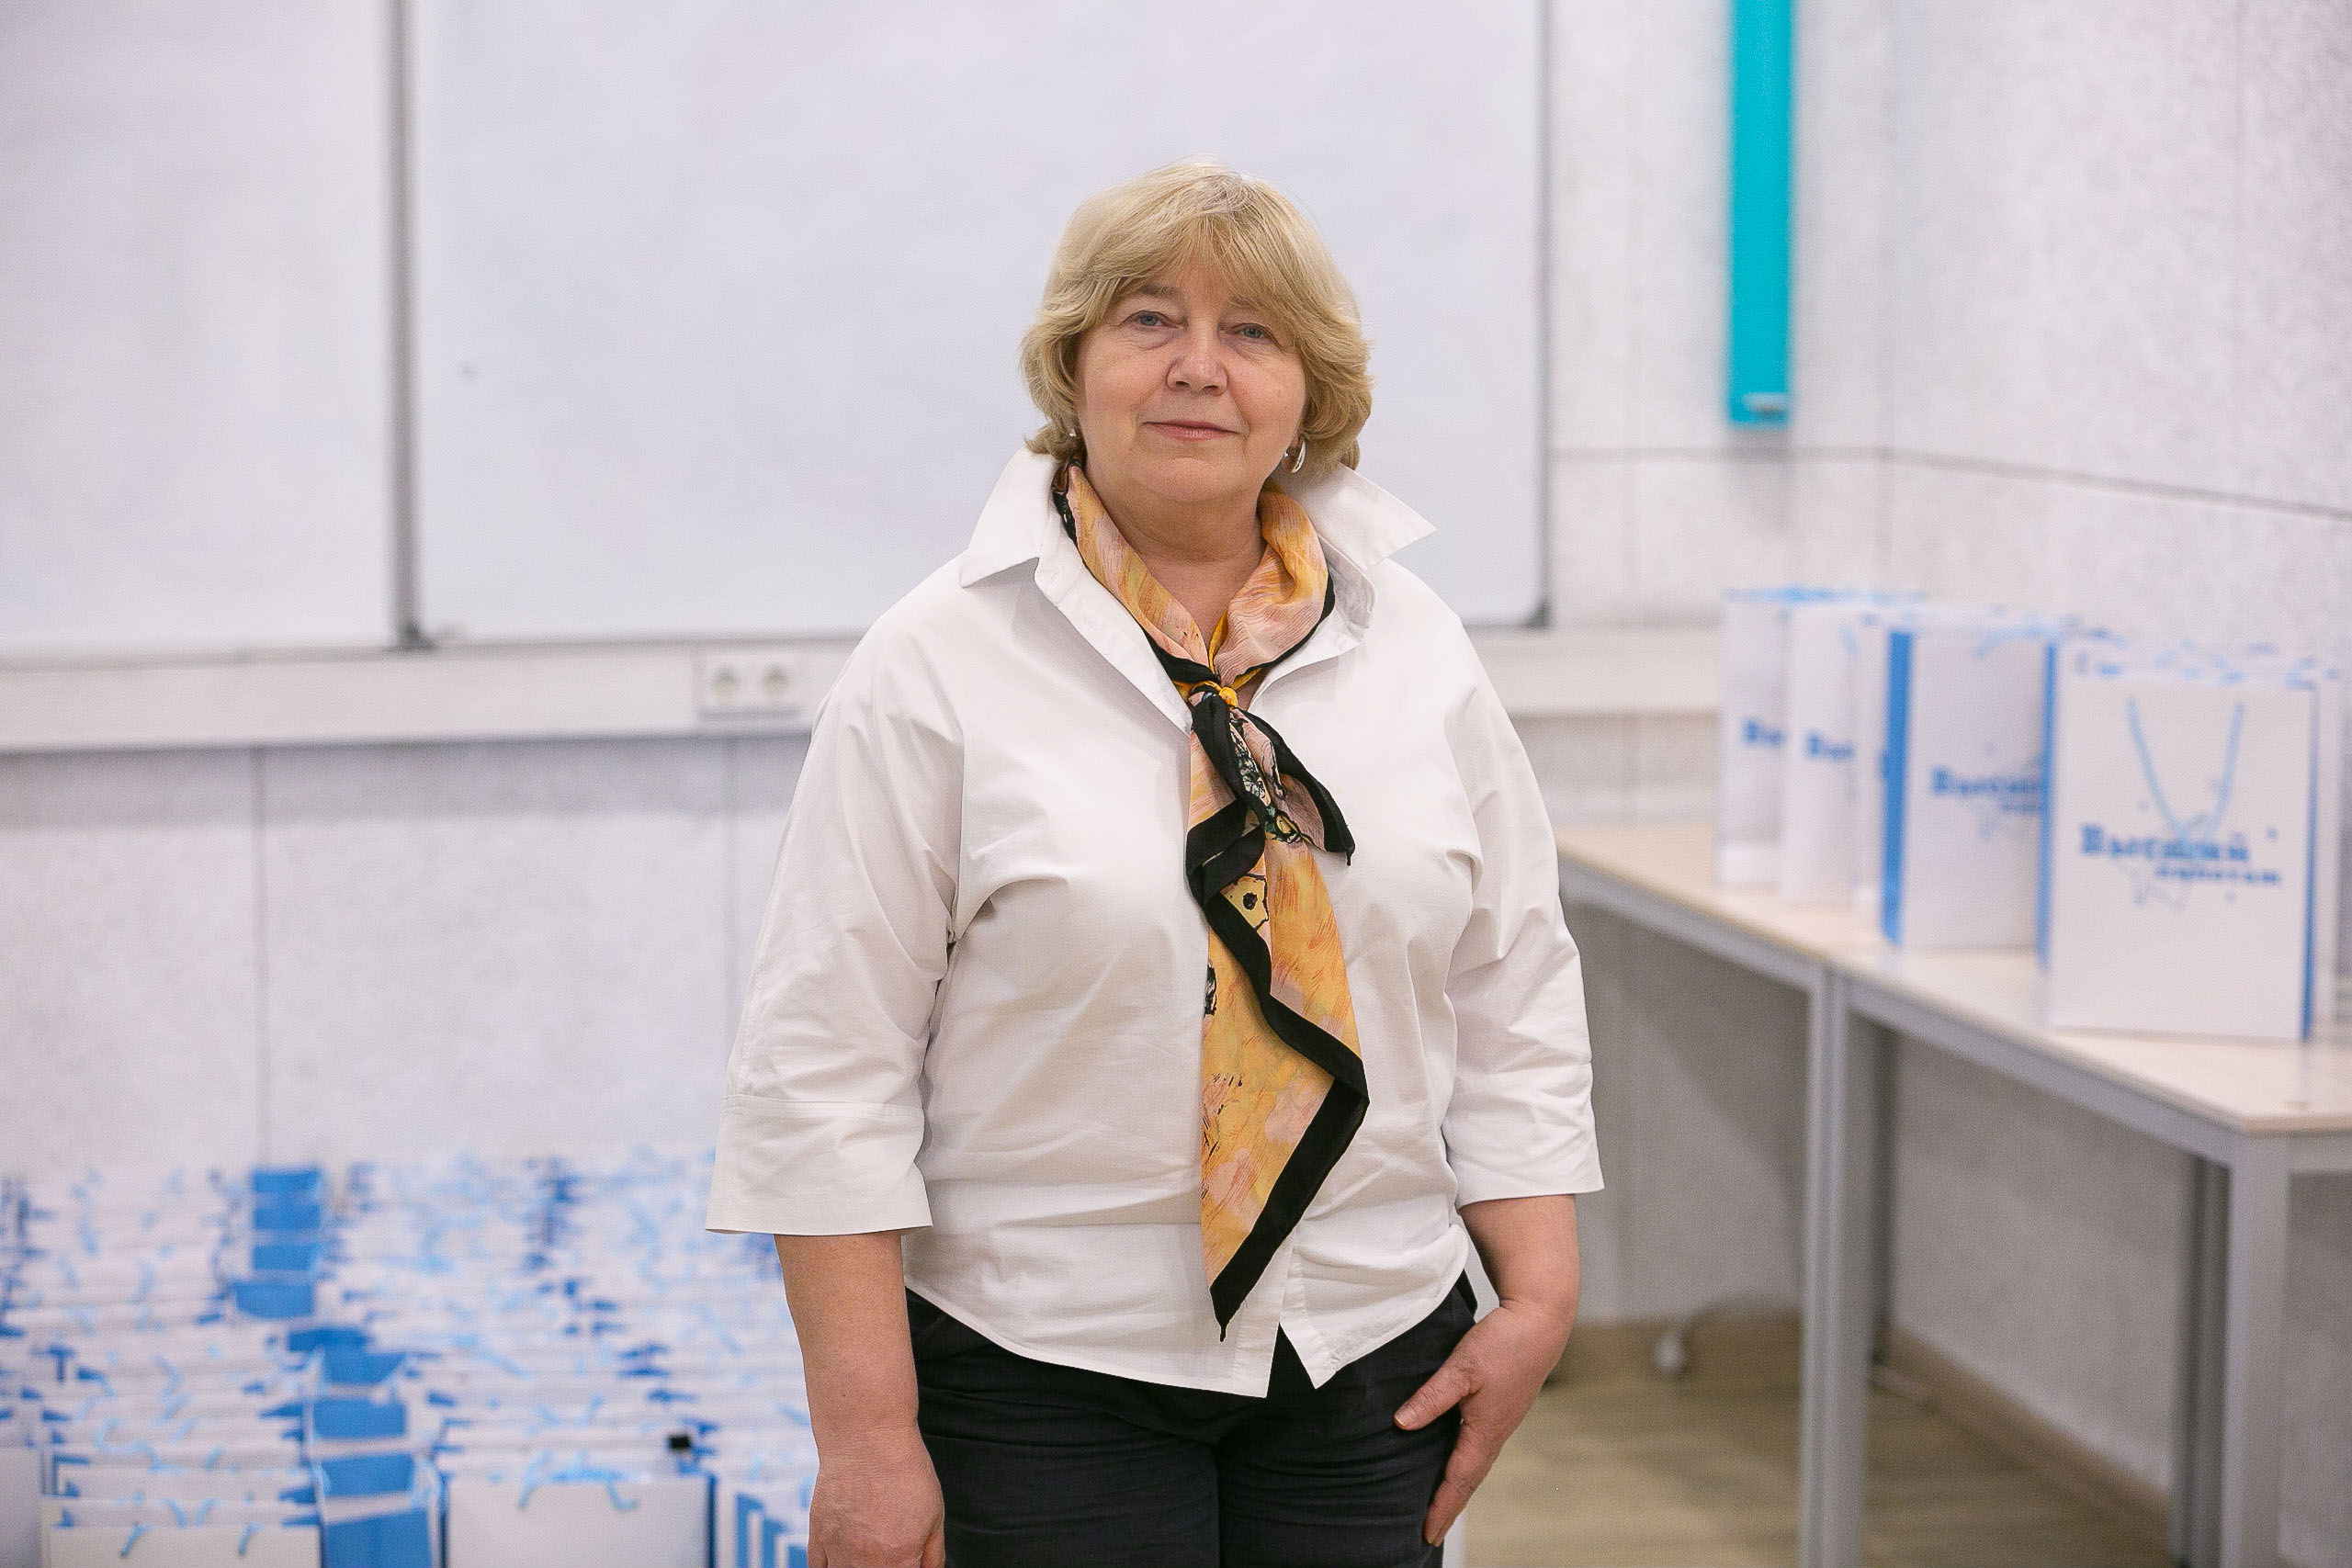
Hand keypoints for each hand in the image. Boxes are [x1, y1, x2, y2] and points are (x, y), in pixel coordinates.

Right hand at [806, 1428, 946, 1567]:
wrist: (867, 1438)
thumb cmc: (903, 1470)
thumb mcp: (935, 1514)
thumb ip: (933, 1554)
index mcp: (899, 1561)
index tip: (909, 1561)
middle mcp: (865, 1563)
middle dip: (885, 1566)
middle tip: (890, 1551)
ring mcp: (837, 1551)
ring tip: (869, 1553)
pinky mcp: (818, 1536)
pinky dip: (830, 1567)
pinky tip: (843, 1557)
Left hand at [1393, 1295, 1573, 1543]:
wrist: (1540, 1322)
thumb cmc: (1503, 1343)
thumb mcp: (1461, 1368)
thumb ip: (1431, 1397)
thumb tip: (1401, 1424)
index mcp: (1485, 1430)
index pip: (1458, 1479)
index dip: (1442, 1507)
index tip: (1426, 1533)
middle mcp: (1496, 1433)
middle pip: (1470, 1479)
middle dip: (1450, 1506)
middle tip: (1431, 1532)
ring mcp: (1502, 1421)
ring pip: (1476, 1464)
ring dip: (1459, 1487)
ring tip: (1442, 1505)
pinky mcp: (1503, 1409)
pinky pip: (1481, 1447)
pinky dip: (1467, 1463)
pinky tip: (1457, 1460)